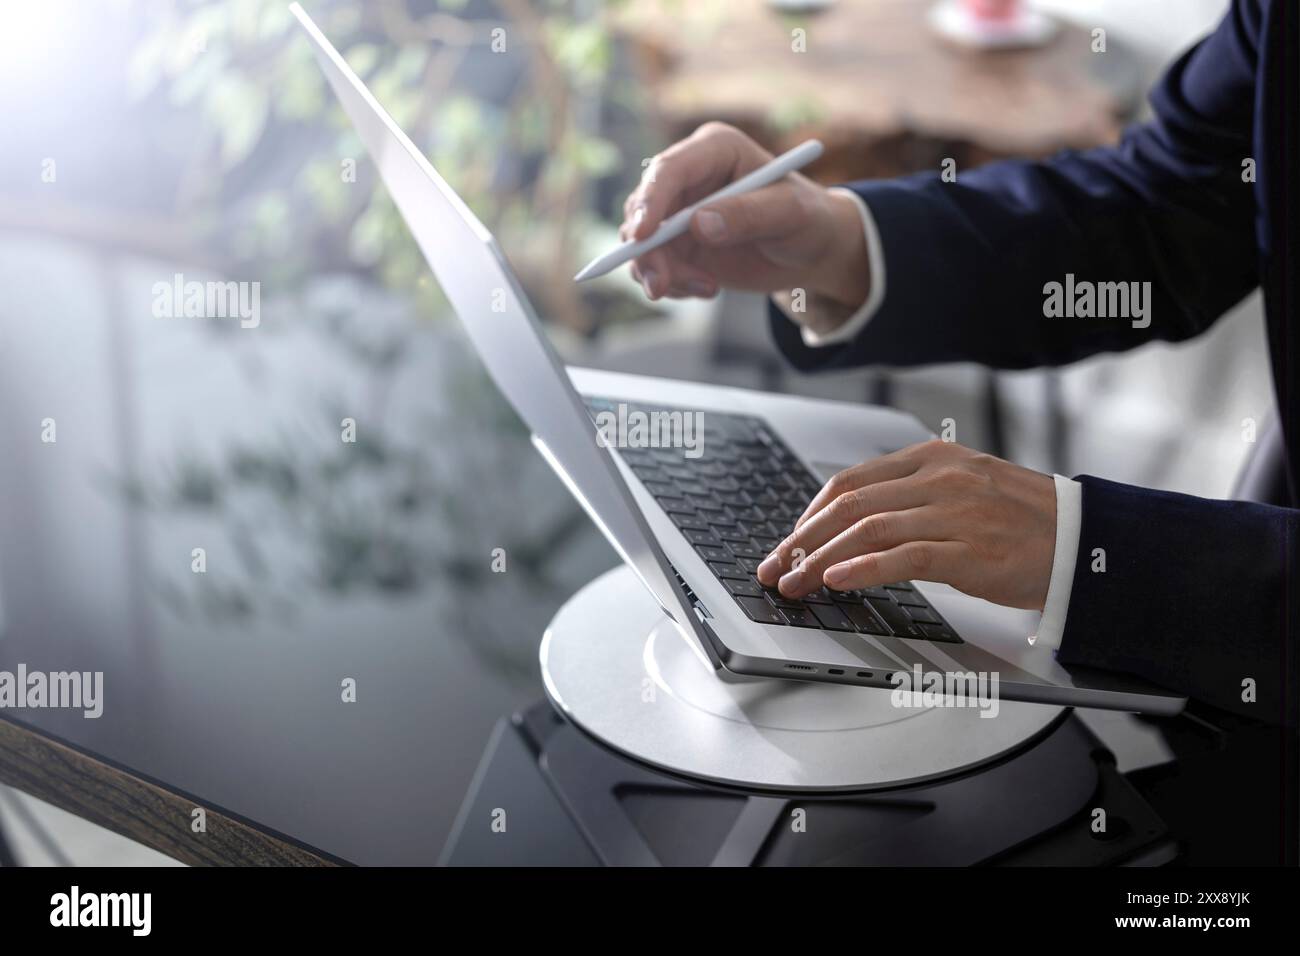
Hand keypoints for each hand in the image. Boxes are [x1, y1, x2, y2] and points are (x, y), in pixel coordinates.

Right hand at [619, 122, 869, 314]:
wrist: (810, 250)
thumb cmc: (808, 219)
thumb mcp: (790, 214)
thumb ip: (749, 215)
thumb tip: (699, 225)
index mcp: (715, 150)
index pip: (668, 169)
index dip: (650, 201)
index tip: (642, 237)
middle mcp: (689, 177)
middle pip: (643, 209)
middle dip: (647, 250)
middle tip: (661, 286)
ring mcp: (679, 212)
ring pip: (643, 243)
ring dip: (663, 273)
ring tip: (707, 288)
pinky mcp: (678, 244)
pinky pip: (654, 265)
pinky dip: (673, 284)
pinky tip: (708, 288)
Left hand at [755, 440, 1057, 611]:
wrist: (1084, 539)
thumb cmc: (1023, 519)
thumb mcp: (964, 486)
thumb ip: (913, 494)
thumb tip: (854, 519)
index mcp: (933, 459)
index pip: (850, 481)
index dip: (810, 513)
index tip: (790, 540)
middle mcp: (939, 479)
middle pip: (849, 506)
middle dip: (802, 540)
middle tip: (775, 567)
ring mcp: (954, 513)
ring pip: (868, 530)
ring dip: (820, 560)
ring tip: (795, 583)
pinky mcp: (969, 550)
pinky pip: (903, 557)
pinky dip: (862, 569)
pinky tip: (836, 581)